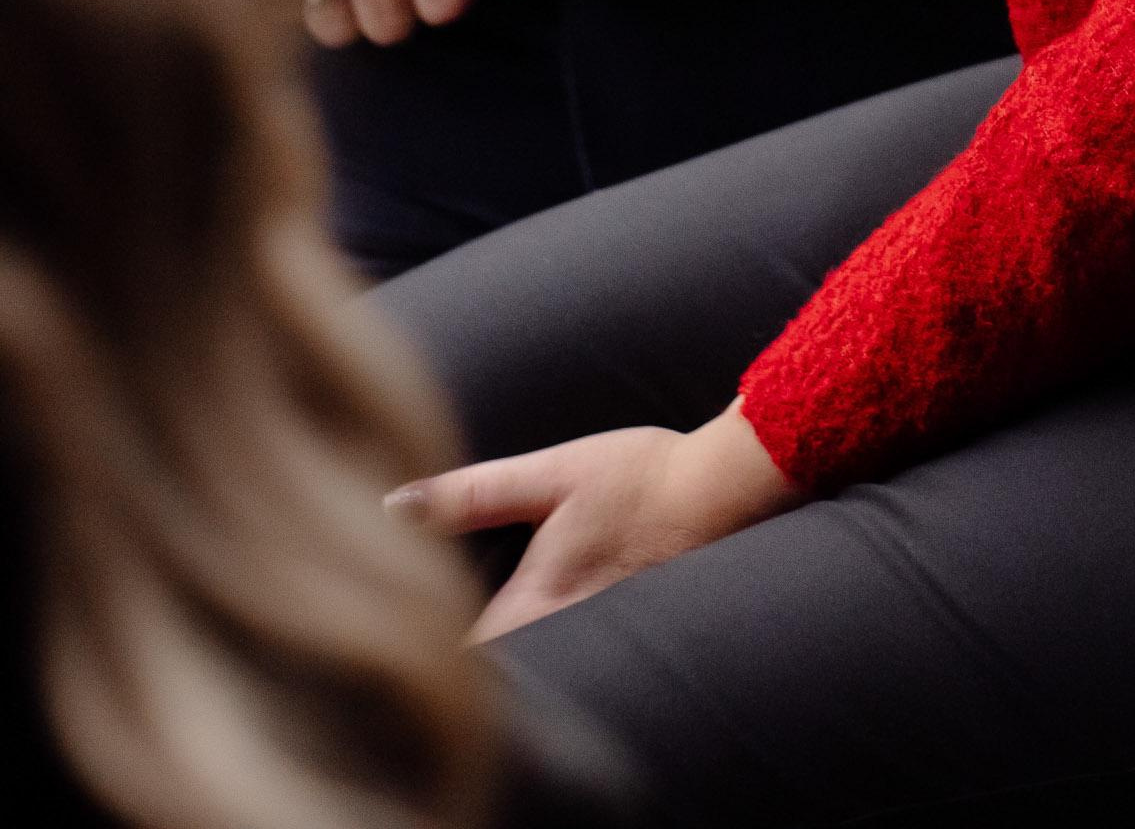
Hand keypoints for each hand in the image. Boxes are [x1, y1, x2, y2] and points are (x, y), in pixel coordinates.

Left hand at [391, 400, 800, 639]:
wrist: (727, 491)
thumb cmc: (641, 477)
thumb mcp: (552, 473)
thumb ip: (472, 494)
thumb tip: (393, 507)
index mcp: (536, 601)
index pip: (465, 659)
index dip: (427, 655)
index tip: (394, 636)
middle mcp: (563, 635)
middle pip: (497, 676)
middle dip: (458, 665)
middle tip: (415, 637)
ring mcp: (597, 639)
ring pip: (533, 670)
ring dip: (500, 658)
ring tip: (465, 636)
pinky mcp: (622, 630)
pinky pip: (565, 657)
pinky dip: (540, 650)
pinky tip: (530, 626)